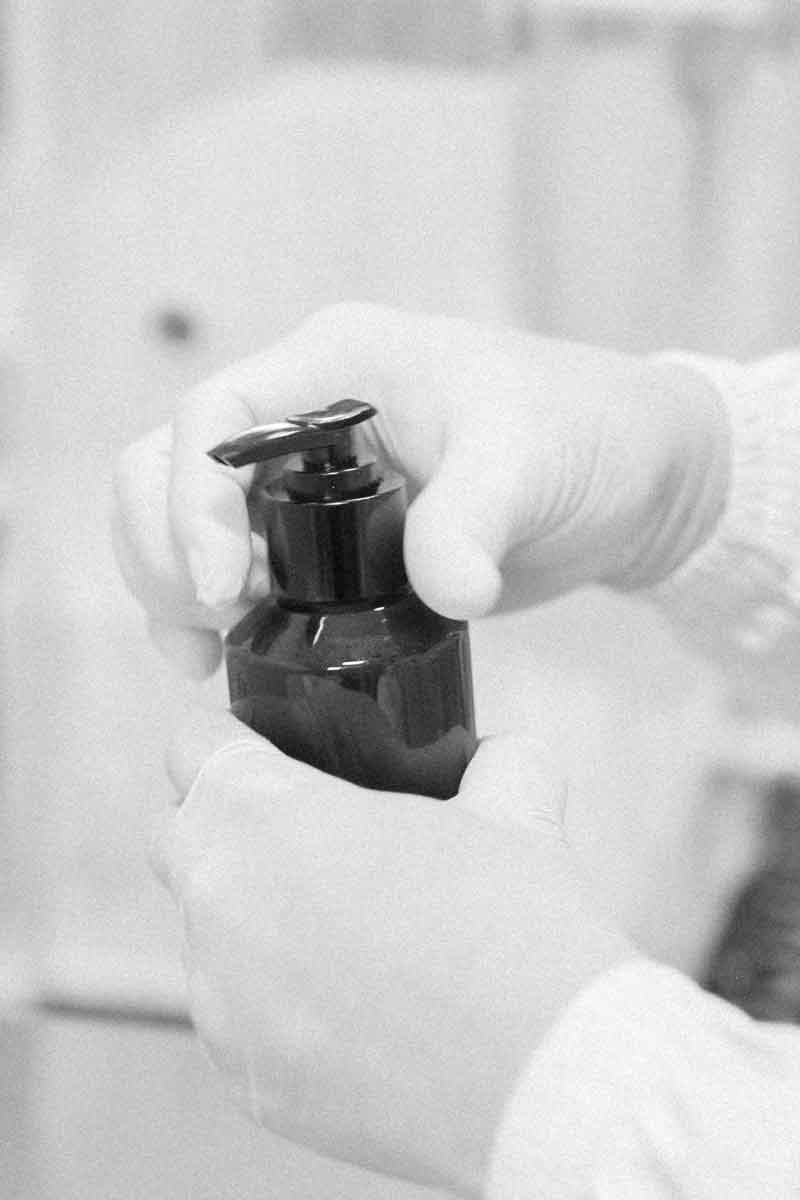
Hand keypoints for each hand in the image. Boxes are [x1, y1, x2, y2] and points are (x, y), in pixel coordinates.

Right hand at [113, 304, 728, 675]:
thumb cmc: (583, 434)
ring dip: (169, 583)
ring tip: (204, 655)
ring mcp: (304, 479)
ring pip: (179, 515)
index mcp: (336, 365)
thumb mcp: (530, 464)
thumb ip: (476, 520)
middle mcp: (301, 414)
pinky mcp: (321, 539)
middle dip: (160, 548)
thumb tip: (447, 592)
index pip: (214, 413)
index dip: (191, 500)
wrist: (625, 479)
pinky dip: (209, 610)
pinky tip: (226, 658)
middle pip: (166, 463)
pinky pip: (232, 565)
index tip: (223, 589)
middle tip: (203, 630)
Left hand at [152, 712, 632, 1194]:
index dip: (222, 734)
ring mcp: (220, 1002)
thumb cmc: (516, 925)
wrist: (545, 1078)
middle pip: (177, 836)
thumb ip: (495, 760)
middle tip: (300, 826)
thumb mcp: (514, 808)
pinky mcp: (242, 1077)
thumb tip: (496, 756)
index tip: (255, 743)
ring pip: (206, 933)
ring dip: (252, 915)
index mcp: (260, 816)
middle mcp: (216, 904)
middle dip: (222, 821)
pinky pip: (234, 1017)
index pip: (189, 746)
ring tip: (343, 925)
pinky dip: (274, 1000)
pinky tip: (354, 1005)